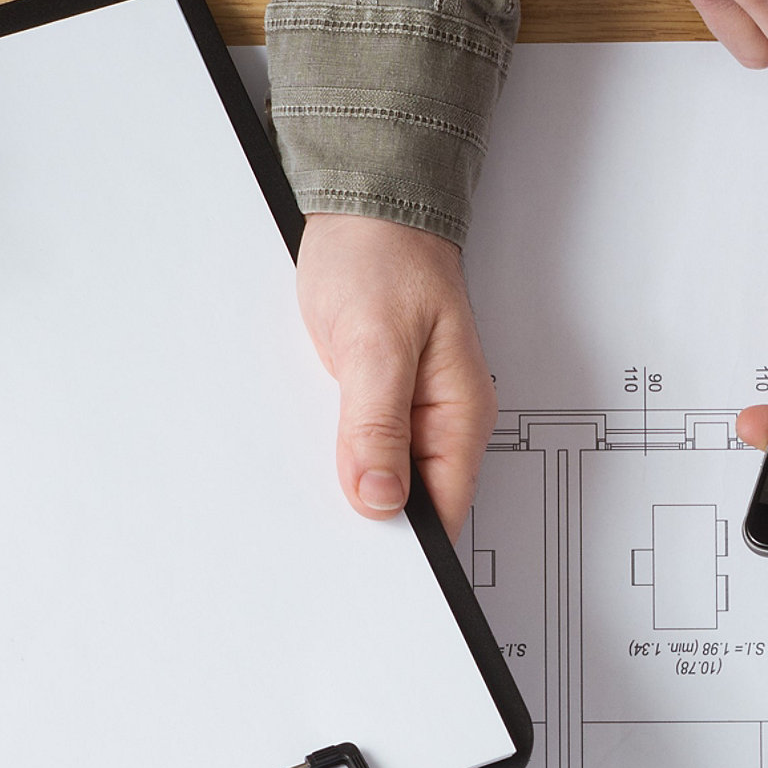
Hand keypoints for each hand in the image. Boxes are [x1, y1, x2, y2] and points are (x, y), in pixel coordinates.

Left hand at [295, 214, 492, 524]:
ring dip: (344, 479)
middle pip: (410, 501)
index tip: (365, 559)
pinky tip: (309, 438)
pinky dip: (331, 448)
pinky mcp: (378, 398)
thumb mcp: (375, 343)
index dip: (407, 542)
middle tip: (320, 516)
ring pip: (378, 475)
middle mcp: (440, 420)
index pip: (443, 510)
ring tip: (309, 469)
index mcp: (458, 414)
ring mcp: (409, 410)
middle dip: (368, 515)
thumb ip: (376, 425)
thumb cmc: (382, 257)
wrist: (363, 208)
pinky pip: (357, 443)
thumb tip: (379, 499)